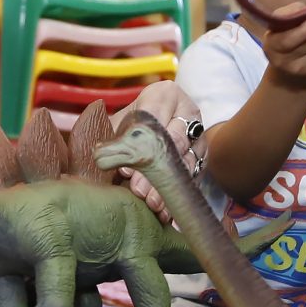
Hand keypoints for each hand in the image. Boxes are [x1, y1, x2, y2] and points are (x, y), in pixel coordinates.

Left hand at [110, 81, 202, 224]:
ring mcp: (199, 134)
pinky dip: (179, 194)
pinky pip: (194, 176)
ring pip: (186, 161)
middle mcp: (187, 112)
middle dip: (156, 169)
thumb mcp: (119, 123)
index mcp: (164, 95)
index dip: (139, 143)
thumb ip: (110, 136)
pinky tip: (169, 212)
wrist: (159, 123)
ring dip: (169, 185)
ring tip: (153, 205)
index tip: (125, 168)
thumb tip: (101, 158)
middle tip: (139, 192)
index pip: (153, 117)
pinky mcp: (204, 156)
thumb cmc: (133, 123)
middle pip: (173, 141)